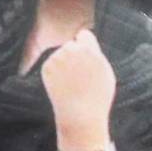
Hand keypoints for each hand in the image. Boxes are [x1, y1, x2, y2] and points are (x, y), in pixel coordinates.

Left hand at [40, 29, 117, 150]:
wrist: (80, 116)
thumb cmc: (98, 97)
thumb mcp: (105, 73)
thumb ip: (96, 55)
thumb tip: (87, 43)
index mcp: (90, 50)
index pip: (83, 35)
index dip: (84, 45)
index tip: (86, 57)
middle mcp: (72, 50)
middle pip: (70, 45)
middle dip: (73, 55)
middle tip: (78, 75)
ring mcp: (57, 58)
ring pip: (60, 55)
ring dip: (64, 65)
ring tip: (72, 84)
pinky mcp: (46, 68)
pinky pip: (52, 65)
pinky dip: (55, 74)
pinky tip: (63, 86)